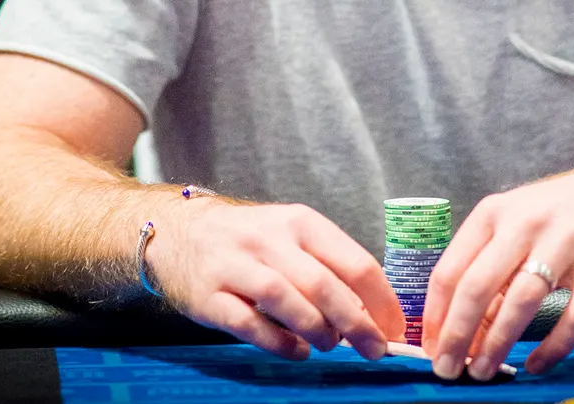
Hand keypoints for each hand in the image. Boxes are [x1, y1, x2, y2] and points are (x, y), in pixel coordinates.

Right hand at [147, 198, 403, 361]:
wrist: (178, 231)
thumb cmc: (249, 240)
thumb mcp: (291, 236)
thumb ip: (328, 266)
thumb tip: (373, 312)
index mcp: (300, 222)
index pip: (354, 262)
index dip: (382, 301)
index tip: (395, 329)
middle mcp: (269, 239)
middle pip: (324, 284)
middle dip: (357, 324)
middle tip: (375, 349)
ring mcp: (236, 266)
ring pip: (287, 300)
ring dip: (318, 331)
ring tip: (330, 346)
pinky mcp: (209, 296)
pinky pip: (249, 324)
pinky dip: (278, 342)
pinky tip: (296, 351)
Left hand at [422, 161, 573, 380]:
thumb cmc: (562, 212)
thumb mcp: (516, 226)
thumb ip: (491, 272)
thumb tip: (462, 331)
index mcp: (494, 213)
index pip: (451, 269)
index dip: (435, 315)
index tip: (430, 347)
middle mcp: (524, 223)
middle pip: (477, 286)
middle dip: (457, 335)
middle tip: (447, 368)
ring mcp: (565, 242)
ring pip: (521, 302)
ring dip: (497, 343)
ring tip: (484, 371)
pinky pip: (573, 316)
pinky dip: (553, 347)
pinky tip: (537, 364)